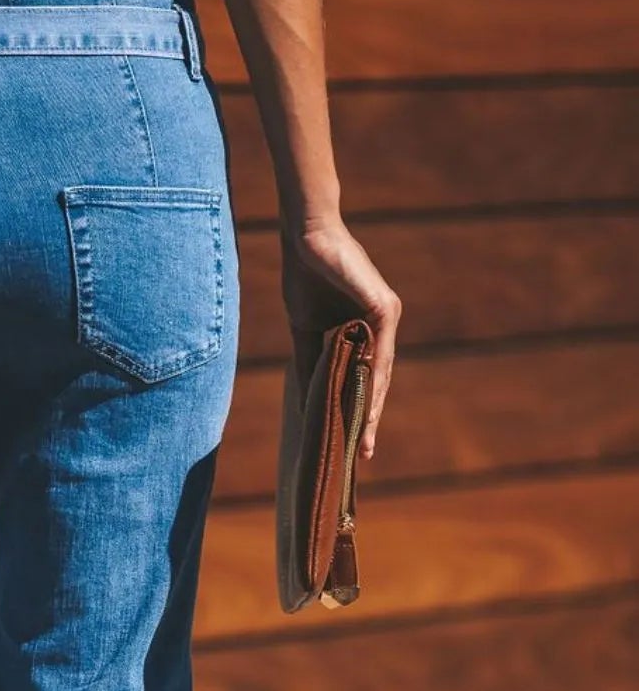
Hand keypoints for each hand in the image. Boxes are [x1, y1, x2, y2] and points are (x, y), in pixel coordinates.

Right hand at [280, 218, 400, 458]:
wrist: (307, 238)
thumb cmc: (305, 277)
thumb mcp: (305, 330)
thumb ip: (309, 362)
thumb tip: (304, 399)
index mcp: (366, 329)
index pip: (365, 377)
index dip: (360, 409)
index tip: (354, 441)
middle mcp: (382, 325)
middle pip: (378, 380)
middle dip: (370, 418)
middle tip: (365, 452)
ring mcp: (386, 315)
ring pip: (382, 371)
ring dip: (374, 406)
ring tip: (365, 436)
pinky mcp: (383, 307)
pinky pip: (380, 352)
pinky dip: (372, 379)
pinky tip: (365, 404)